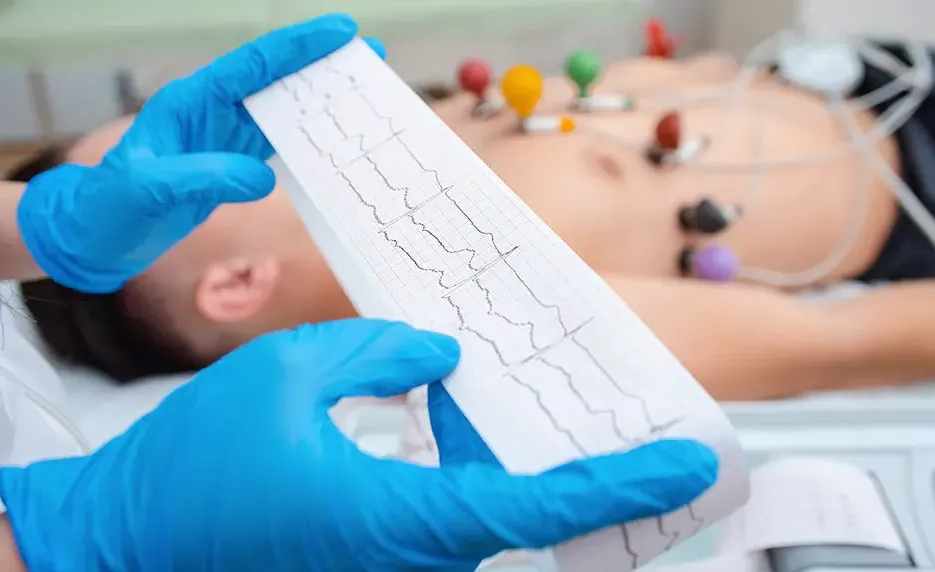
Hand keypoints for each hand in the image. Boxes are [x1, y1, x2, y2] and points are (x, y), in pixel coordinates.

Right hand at [0, 319, 715, 570]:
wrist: (128, 539)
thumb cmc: (198, 466)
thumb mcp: (289, 375)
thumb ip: (380, 353)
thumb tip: (440, 357)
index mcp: (401, 519)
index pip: (541, 506)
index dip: (622, 484)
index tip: (685, 465)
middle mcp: (409, 558)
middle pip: (527, 516)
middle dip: (587, 472)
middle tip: (635, 420)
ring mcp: (389, 565)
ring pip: (486, 516)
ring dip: (526, 466)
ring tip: (555, 402)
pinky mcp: (369, 558)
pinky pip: (445, 518)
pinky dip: (476, 475)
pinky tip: (468, 422)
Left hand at [17, 13, 384, 293]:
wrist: (97, 237)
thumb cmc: (112, 209)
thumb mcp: (149, 191)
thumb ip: (203, 178)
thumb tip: (260, 177)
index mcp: (191, 103)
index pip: (252, 66)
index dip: (297, 48)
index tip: (340, 31)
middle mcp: (211, 111)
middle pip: (275, 78)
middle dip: (321, 64)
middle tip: (368, 54)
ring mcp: (222, 135)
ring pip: (280, 106)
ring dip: (319, 98)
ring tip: (362, 90)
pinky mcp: (230, 161)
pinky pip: (276, 139)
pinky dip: (307, 135)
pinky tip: (333, 136)